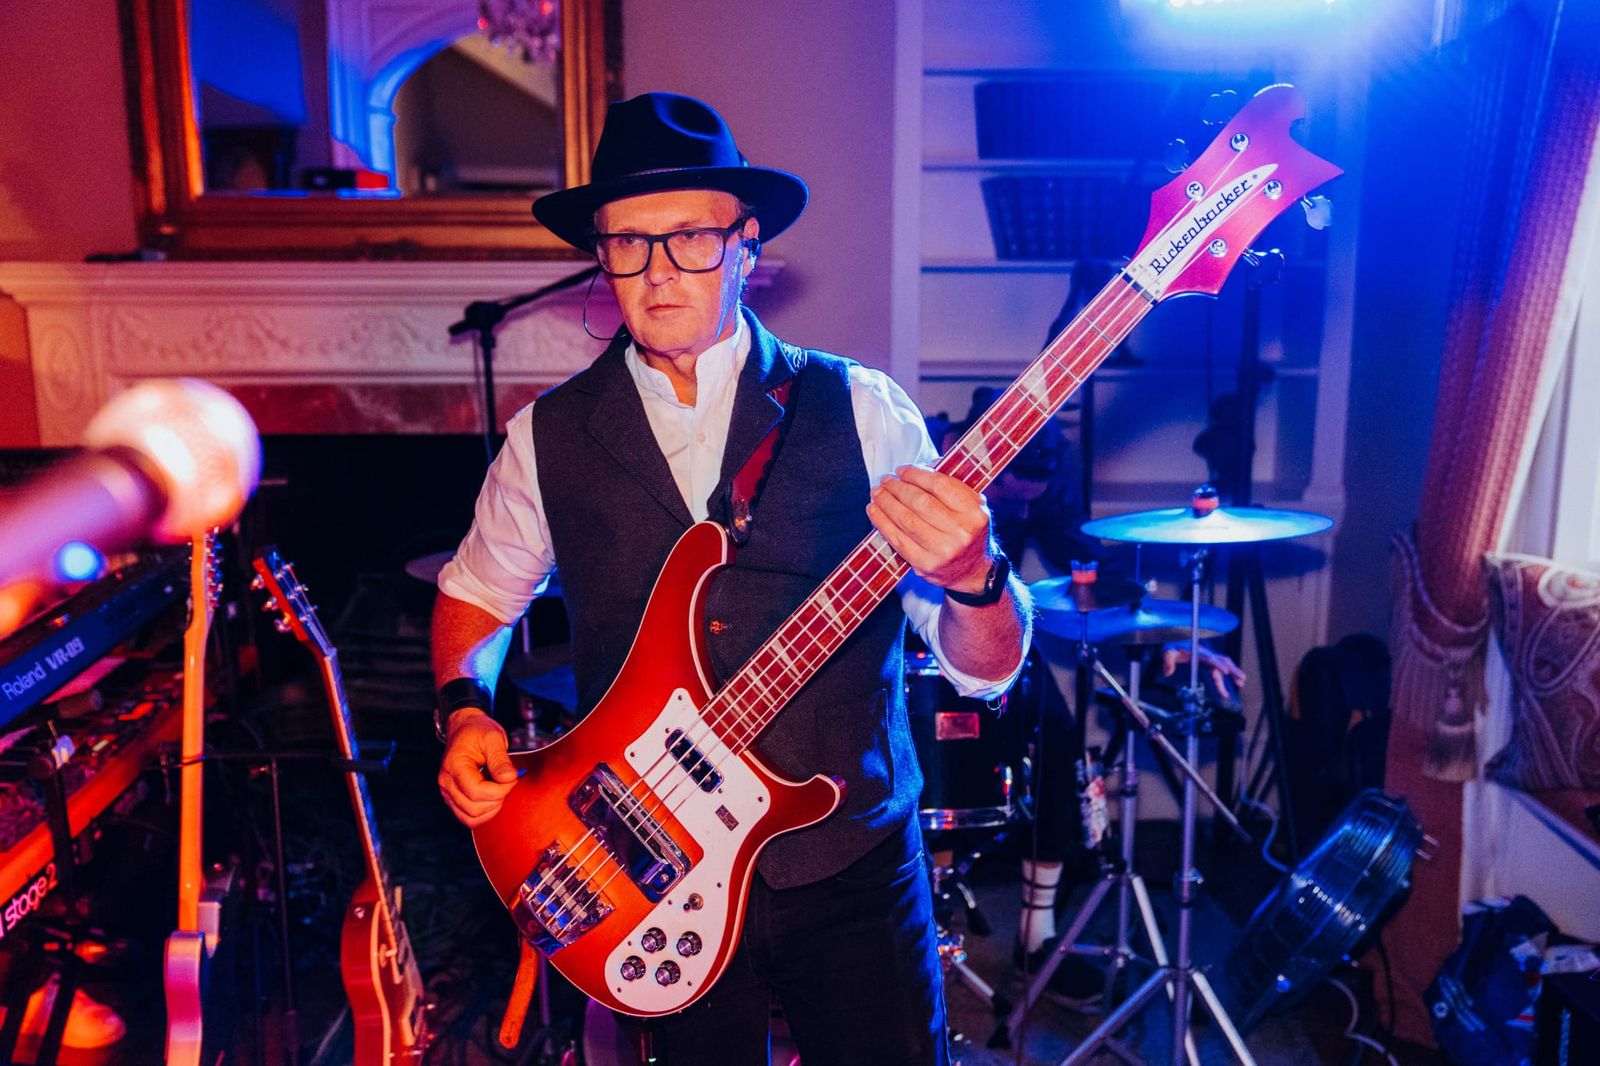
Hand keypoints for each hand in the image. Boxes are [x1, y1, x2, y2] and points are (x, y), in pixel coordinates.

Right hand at [437, 709, 517, 827]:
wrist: (465, 728)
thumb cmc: (477, 731)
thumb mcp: (493, 738)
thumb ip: (501, 760)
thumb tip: (510, 778)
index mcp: (454, 766)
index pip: (477, 792)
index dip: (500, 789)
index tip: (512, 777)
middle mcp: (446, 782)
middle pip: (474, 808)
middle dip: (498, 798)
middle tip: (507, 781)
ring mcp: (448, 792)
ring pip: (471, 818)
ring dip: (491, 808)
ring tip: (499, 789)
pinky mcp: (453, 798)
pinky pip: (468, 818)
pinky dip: (484, 813)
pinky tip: (492, 798)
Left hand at [867, 466, 994, 594]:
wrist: (974, 572)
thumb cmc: (969, 531)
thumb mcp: (972, 506)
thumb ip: (950, 486)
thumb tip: (916, 469)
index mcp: (974, 513)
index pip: (939, 486)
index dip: (916, 475)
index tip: (901, 470)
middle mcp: (960, 532)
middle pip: (920, 502)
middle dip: (898, 488)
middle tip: (885, 480)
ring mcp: (942, 551)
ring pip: (906, 520)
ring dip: (886, 503)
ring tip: (877, 492)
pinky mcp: (924, 565)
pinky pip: (897, 540)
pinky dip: (882, 523)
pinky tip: (874, 511)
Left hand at [1161, 644, 1246, 694]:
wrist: (1174, 640)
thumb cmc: (1172, 645)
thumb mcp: (1167, 652)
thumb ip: (1168, 661)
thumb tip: (1168, 673)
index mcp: (1197, 650)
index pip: (1210, 657)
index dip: (1218, 664)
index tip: (1226, 672)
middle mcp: (1205, 653)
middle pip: (1222, 660)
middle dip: (1233, 669)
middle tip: (1241, 679)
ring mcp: (1207, 656)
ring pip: (1223, 664)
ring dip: (1232, 673)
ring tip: (1241, 683)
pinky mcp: (1206, 660)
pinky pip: (1217, 668)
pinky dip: (1222, 677)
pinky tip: (1224, 688)